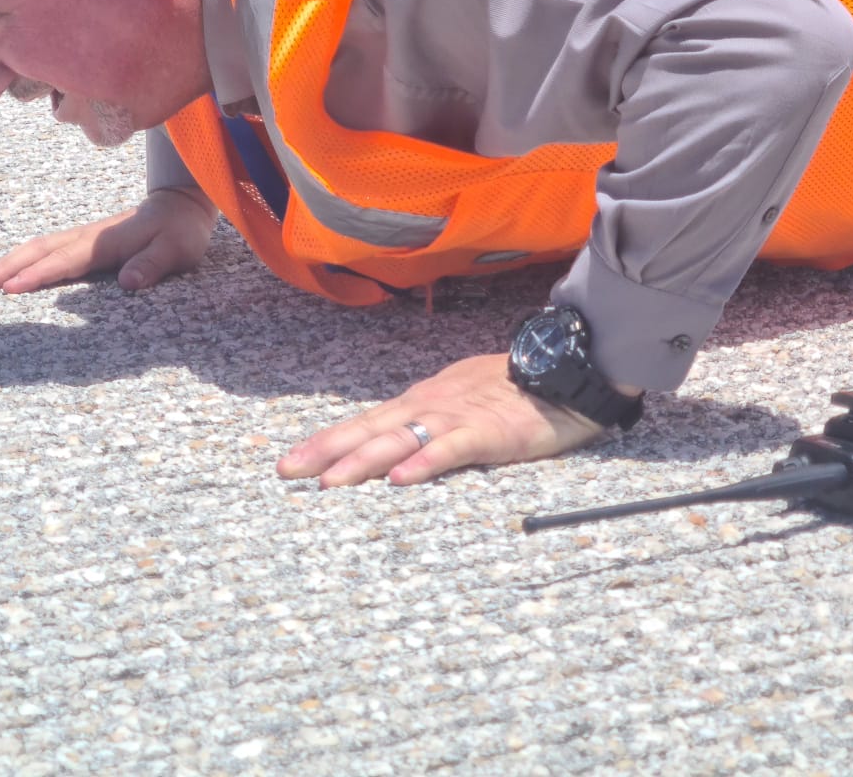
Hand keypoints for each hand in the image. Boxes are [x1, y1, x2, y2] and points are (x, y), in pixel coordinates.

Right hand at [0, 188, 214, 294]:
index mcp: (107, 241)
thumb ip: (153, 264)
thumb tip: (128, 282)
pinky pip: (46, 248)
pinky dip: (21, 258)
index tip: (10, 289)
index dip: (39, 275)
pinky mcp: (82, 239)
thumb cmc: (180, 231)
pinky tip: (6, 270)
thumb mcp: (177, 250)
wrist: (180, 203)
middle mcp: (88, 236)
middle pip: (40, 250)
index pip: (67, 260)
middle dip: (7, 267)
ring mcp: (82, 235)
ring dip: (7, 261)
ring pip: (38, 246)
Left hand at [277, 353, 613, 486]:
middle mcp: (429, 406)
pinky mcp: (489, 431)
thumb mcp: (458, 402)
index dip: (325, 441)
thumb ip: (427, 422)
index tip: (289, 461)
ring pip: (400, 439)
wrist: (566, 370)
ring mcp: (457, 416)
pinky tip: (401, 478)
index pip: (364, 423)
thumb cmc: (512, 390)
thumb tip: (393, 447)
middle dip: (326, 451)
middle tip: (286, 471)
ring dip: (362, 460)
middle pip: (369, 430)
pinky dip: (425, 461)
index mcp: (421, 402)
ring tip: (329, 481)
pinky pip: (452, 448)